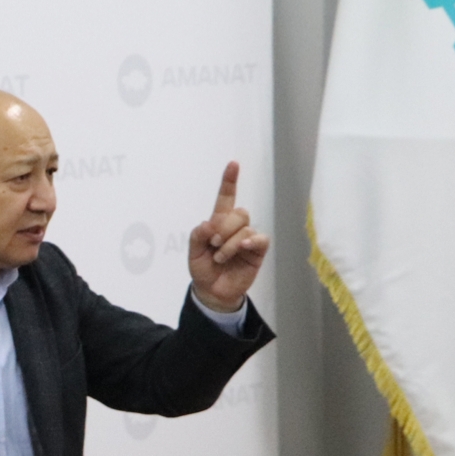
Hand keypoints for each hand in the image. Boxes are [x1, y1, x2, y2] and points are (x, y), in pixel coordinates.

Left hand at [188, 162, 269, 311]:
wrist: (212, 291)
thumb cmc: (203, 269)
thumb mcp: (193, 253)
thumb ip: (198, 236)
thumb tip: (209, 224)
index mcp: (218, 223)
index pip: (226, 198)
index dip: (229, 181)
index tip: (233, 164)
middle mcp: (235, 227)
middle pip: (238, 212)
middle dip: (224, 227)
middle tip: (213, 244)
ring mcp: (247, 238)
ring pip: (245, 228)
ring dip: (229, 244)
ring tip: (221, 257)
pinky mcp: (258, 251)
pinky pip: (260, 239)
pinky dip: (250, 241)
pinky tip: (242, 247)